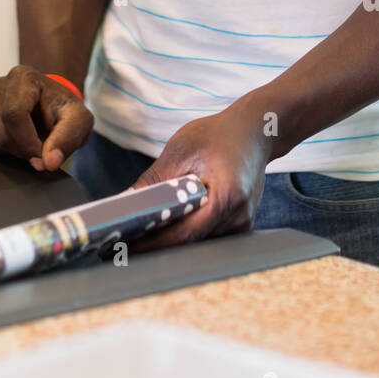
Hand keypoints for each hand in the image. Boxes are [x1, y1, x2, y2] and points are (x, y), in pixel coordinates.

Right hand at [0, 65, 93, 171]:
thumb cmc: (61, 112)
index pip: (14, 115)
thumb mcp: (78, 121)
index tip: (41, 156)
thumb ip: (68, 138)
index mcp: (23, 77)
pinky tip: (6, 141)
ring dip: (4, 151)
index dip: (27, 143)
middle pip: (0, 132)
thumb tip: (49, 162)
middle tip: (35, 149)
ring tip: (20, 142)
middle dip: (19, 150)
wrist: (47, 109)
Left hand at [130, 103, 268, 249]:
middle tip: (122, 245)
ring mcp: (242, 223)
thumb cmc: (219, 134)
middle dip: (155, 245)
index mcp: (226, 197)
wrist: (256, 129)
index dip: (151, 243)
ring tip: (137, 236)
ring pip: (198, 242)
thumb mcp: (182, 150)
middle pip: (191, 243)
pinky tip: (164, 226)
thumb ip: (154, 181)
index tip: (124, 247)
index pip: (183, 233)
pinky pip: (207, 234)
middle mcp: (239, 217)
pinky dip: (185, 231)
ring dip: (170, 240)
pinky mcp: (240, 223)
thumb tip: (125, 204)